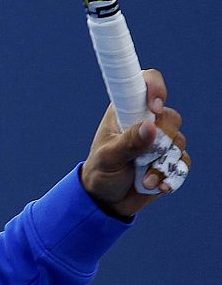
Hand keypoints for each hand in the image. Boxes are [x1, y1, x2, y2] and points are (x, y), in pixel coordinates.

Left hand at [80, 69, 190, 217]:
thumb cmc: (101, 172)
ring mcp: (160, 141)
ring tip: (143, 178)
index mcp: (125, 111)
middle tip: (144, 155)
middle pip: (170, 117)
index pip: (144, 84)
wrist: (107, 200)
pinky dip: (172, 175)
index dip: (155, 88)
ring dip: (163, 164)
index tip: (155, 106)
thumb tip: (151, 126)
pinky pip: (184, 162)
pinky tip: (159, 186)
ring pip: (179, 142)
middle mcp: (145, 122)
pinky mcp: (170, 160)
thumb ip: (129, 142)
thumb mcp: (109, 157)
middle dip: (162, 139)